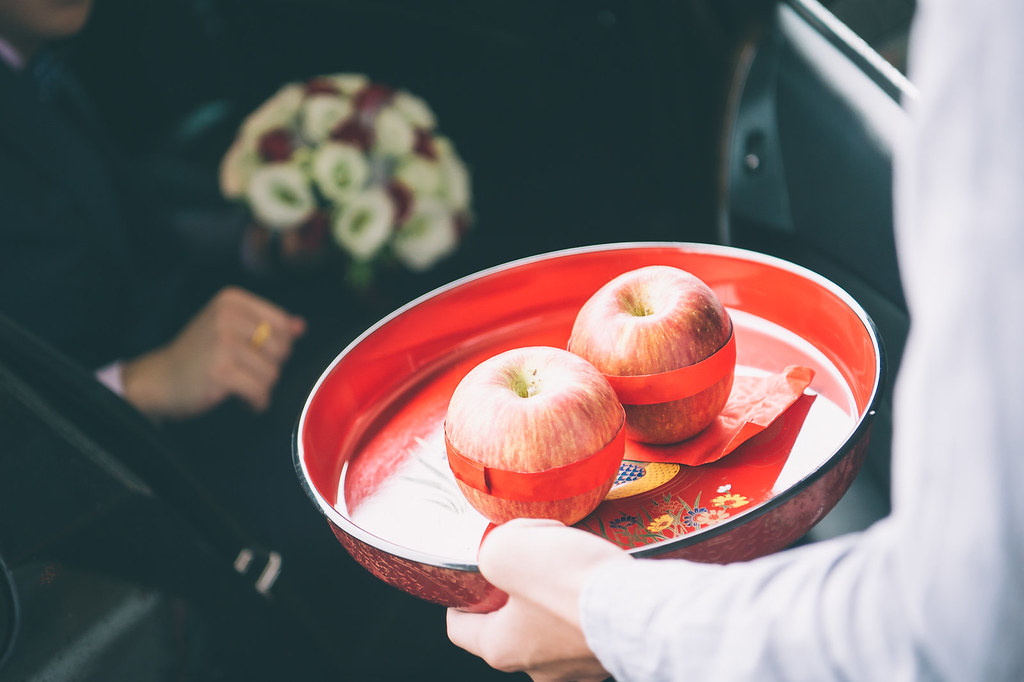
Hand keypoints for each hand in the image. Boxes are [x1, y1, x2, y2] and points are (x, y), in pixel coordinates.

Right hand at [121, 286, 305, 418]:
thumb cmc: (199, 355)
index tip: (253, 354)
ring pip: (273, 372)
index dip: (277, 346)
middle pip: (282, 348)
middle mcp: (227, 316)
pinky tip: (243, 401)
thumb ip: (268, 326)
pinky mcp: (220, 371)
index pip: (283, 324)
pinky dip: (256, 402)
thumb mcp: (231, 330)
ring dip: (262, 387)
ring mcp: (223, 343)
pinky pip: (260, 391)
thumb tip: (301, 326)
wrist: (159, 379)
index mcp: (232, 300)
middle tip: (244, 371)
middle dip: (270, 367)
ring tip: (240, 385)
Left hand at [447, 518, 630, 681]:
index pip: (460, 628)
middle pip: (509, 626)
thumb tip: (506, 550)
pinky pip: (585, 628)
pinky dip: (586, 605)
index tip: (471, 575)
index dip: (461, 595)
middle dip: (516, 591)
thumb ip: (492, 550)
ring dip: (554, 598)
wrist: (642, 606)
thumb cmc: (571, 584)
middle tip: (530, 559)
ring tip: (568, 565)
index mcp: (501, 650)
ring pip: (550, 627)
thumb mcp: (507, 548)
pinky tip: (595, 580)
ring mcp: (576, 668)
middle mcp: (537, 670)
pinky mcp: (607, 657)